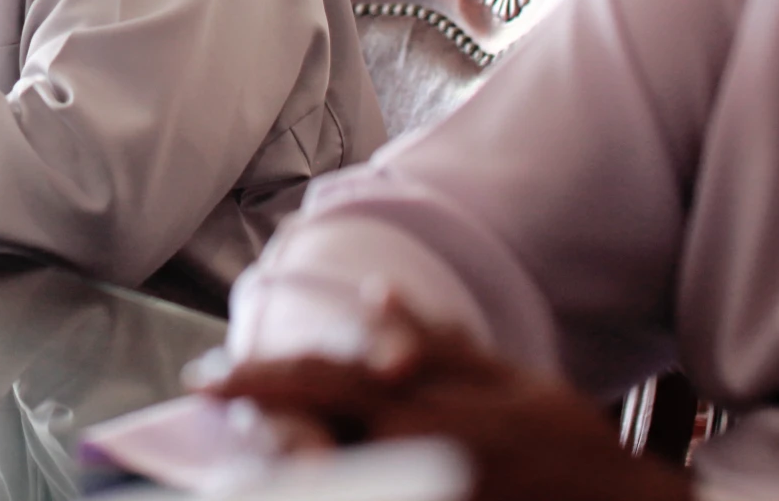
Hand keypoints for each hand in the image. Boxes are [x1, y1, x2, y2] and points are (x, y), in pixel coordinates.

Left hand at [212, 298, 691, 500]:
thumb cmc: (572, 448)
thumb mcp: (511, 382)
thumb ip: (436, 343)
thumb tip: (375, 298)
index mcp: (426, 407)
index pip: (321, 383)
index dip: (256, 381)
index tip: (206, 381)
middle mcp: (416, 455)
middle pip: (312, 441)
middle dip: (260, 432)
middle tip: (222, 421)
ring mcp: (428, 492)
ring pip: (338, 479)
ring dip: (296, 466)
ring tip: (261, 460)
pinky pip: (376, 495)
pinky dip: (343, 484)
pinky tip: (321, 476)